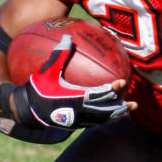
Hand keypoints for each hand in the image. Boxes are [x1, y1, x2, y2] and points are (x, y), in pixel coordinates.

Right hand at [7, 34, 128, 129]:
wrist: (27, 109)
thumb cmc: (38, 88)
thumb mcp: (47, 71)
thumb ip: (59, 55)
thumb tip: (68, 37)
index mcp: (73, 98)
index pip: (96, 94)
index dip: (110, 89)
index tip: (121, 82)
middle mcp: (78, 111)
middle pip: (104, 111)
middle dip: (119, 106)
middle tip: (134, 102)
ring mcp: (78, 120)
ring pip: (102, 119)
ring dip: (116, 115)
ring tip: (130, 110)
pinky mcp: (76, 124)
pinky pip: (96, 122)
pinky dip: (107, 119)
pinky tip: (115, 114)